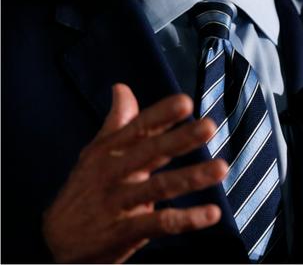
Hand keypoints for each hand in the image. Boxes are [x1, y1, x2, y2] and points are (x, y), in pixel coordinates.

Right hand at [42, 84, 227, 262]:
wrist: (53, 241)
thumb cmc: (85, 190)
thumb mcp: (95, 155)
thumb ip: (117, 123)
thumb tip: (122, 88)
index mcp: (109, 151)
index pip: (138, 128)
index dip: (161, 114)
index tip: (185, 102)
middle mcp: (113, 172)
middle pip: (150, 152)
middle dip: (180, 139)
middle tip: (209, 126)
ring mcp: (117, 202)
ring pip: (158, 187)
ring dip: (191, 177)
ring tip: (222, 168)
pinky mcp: (122, 232)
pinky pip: (159, 224)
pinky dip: (186, 220)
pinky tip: (212, 214)